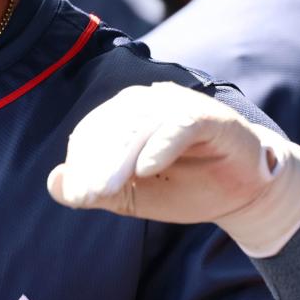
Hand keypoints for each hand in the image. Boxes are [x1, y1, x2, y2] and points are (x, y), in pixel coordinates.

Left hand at [47, 82, 299, 256]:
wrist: (244, 194)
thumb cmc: (186, 187)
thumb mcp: (134, 196)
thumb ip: (95, 190)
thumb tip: (55, 184)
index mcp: (126, 115)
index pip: (93, 133)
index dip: (82, 163)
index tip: (77, 197)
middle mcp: (149, 102)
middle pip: (112, 129)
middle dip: (96, 164)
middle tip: (86, 196)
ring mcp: (180, 105)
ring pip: (140, 126)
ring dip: (121, 158)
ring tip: (106, 189)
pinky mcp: (209, 116)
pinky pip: (179, 125)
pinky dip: (161, 146)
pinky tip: (146, 169)